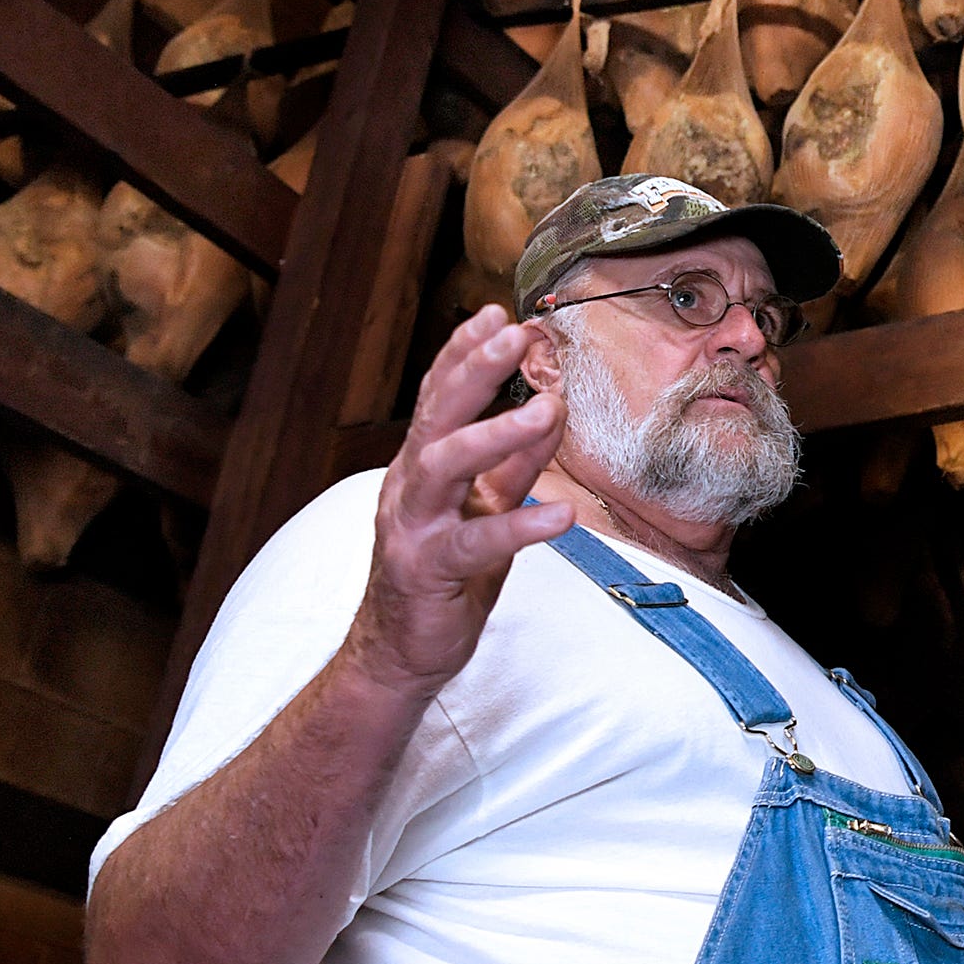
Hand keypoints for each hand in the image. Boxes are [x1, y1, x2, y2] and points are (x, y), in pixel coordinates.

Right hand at [349, 306, 573, 693]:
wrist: (402, 650)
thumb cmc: (445, 574)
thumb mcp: (485, 508)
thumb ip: (515, 463)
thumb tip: (550, 411)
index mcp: (421, 465)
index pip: (440, 396)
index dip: (465, 353)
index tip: (498, 313)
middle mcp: (409, 485)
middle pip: (437, 414)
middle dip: (474, 369)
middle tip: (515, 333)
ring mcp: (413, 525)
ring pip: (445, 465)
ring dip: (496, 433)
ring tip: (548, 409)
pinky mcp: (428, 569)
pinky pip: (475, 543)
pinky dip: (520, 525)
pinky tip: (562, 516)